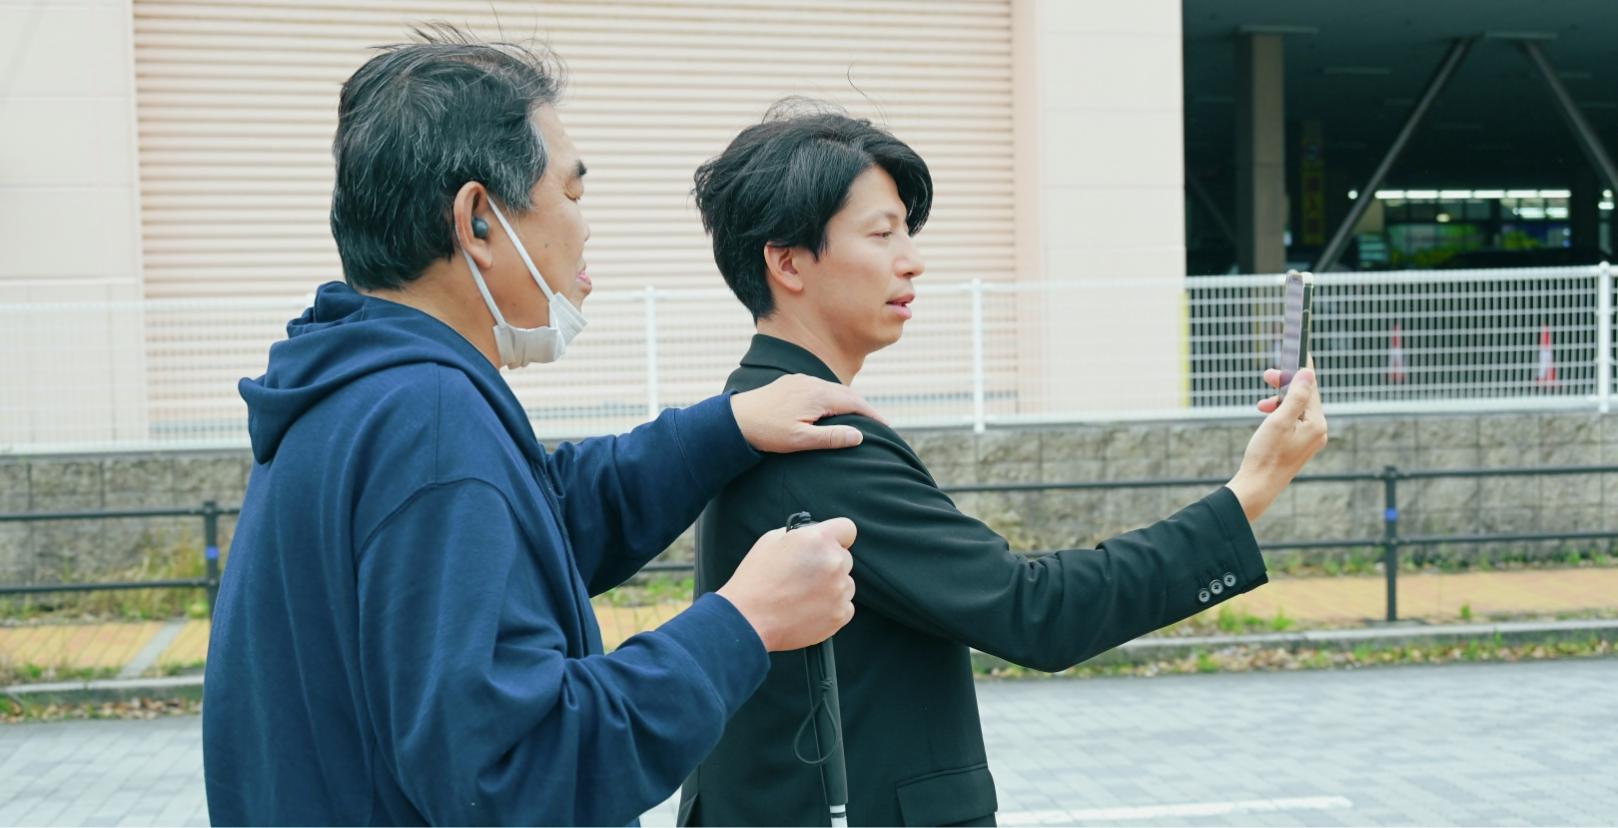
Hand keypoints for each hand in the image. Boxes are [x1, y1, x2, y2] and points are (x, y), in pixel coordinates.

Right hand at [716, 518, 856, 651]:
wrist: (748, 620)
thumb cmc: (756, 579)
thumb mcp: (772, 540)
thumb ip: (801, 535)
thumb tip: (813, 538)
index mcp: (819, 540)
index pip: (848, 529)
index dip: (838, 536)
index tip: (830, 544)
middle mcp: (835, 562)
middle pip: (845, 558)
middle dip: (829, 563)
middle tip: (805, 575)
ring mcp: (839, 590)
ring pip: (846, 583)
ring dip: (832, 586)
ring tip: (803, 595)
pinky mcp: (840, 614)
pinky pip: (845, 606)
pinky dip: (831, 607)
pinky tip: (808, 609)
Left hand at [729, 374, 886, 452]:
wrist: (735, 420)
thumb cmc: (767, 433)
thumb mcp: (800, 440)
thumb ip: (831, 437)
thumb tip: (859, 435)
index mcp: (817, 395)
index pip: (855, 403)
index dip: (873, 415)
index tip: (887, 427)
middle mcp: (811, 383)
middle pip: (846, 393)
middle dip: (864, 408)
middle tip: (879, 423)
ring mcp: (800, 381)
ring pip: (832, 389)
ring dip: (848, 402)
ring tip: (860, 417)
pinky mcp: (791, 383)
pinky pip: (820, 387)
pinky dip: (832, 398)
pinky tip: (832, 408)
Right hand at [1227, 360, 1327, 522]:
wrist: (1258, 486)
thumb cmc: (1266, 455)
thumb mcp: (1279, 420)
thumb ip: (1295, 396)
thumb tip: (1307, 373)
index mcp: (1317, 424)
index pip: (1311, 388)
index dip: (1301, 370)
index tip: (1299, 351)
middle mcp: (1318, 431)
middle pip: (1305, 397)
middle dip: (1284, 385)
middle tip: (1266, 375)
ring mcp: (1309, 439)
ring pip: (1297, 409)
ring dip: (1279, 401)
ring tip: (1260, 404)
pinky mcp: (1299, 445)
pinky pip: (1293, 420)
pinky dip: (1279, 413)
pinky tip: (1266, 415)